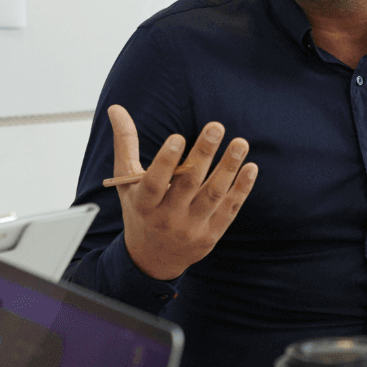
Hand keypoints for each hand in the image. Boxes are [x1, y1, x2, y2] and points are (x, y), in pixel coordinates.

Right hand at [106, 103, 258, 280]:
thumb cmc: (140, 210)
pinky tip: (251, 167)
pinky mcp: (210, 235)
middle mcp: (167, 218)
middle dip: (203, 154)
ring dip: (228, 168)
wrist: (153, 258)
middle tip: (216, 126)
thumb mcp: (127, 182)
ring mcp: (191, 228)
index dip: (165, 161)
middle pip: (188, 184)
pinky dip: (241, 189)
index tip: (178, 137)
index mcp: (143, 204)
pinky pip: (229, 210)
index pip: (154, 183)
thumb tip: (116, 108)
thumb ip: (125, 144)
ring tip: (240, 142)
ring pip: (213, 196)